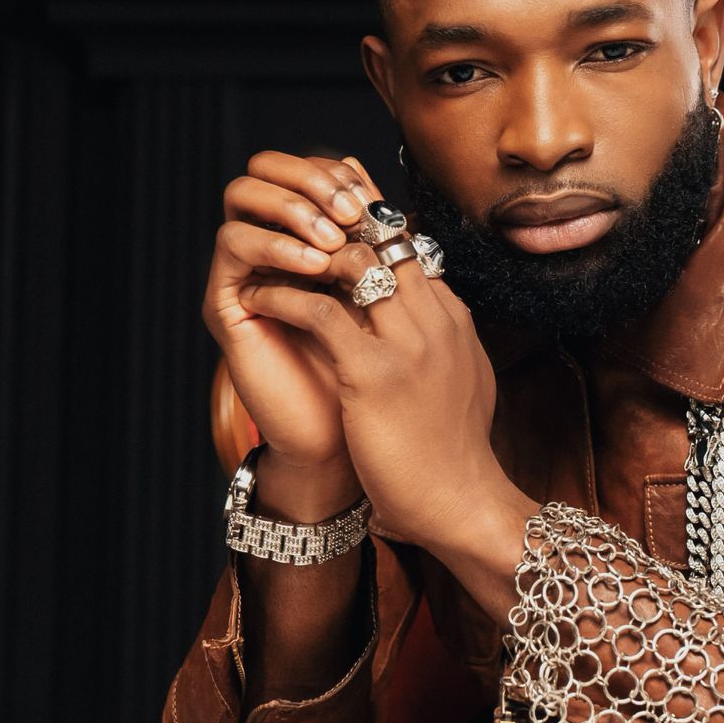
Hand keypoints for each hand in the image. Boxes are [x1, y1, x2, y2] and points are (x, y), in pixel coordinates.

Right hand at [203, 150, 373, 475]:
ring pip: (242, 196)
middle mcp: (270, 247)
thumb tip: (397, 202)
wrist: (347, 443)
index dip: (338, 173)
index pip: (307, 170)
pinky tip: (314, 267)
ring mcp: (245, 270)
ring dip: (292, 208)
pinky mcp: (226, 301)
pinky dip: (273, 245)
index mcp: (309, 239)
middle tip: (350, 210)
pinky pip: (234, 244)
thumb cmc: (377, 380)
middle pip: (266, 168)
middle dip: (312, 179)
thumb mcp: (390, 304)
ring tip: (333, 243)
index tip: (373, 198)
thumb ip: (385, 256)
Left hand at [234, 157, 512, 550]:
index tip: (326, 221)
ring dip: (305, 251)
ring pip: (354, 261)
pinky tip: (258, 298)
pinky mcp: (373, 373)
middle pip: (385, 237)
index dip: (364, 227)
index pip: (408, 247)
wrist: (463, 501)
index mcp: (453, 318)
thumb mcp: (466, 379)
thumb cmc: (456, 453)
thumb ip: (447, 342)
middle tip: (289, 224)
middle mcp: (435, 319)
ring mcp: (407, 343)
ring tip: (270, 255)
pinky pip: (319, 312)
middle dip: (334, 222)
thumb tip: (435, 320)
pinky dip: (283, 296)